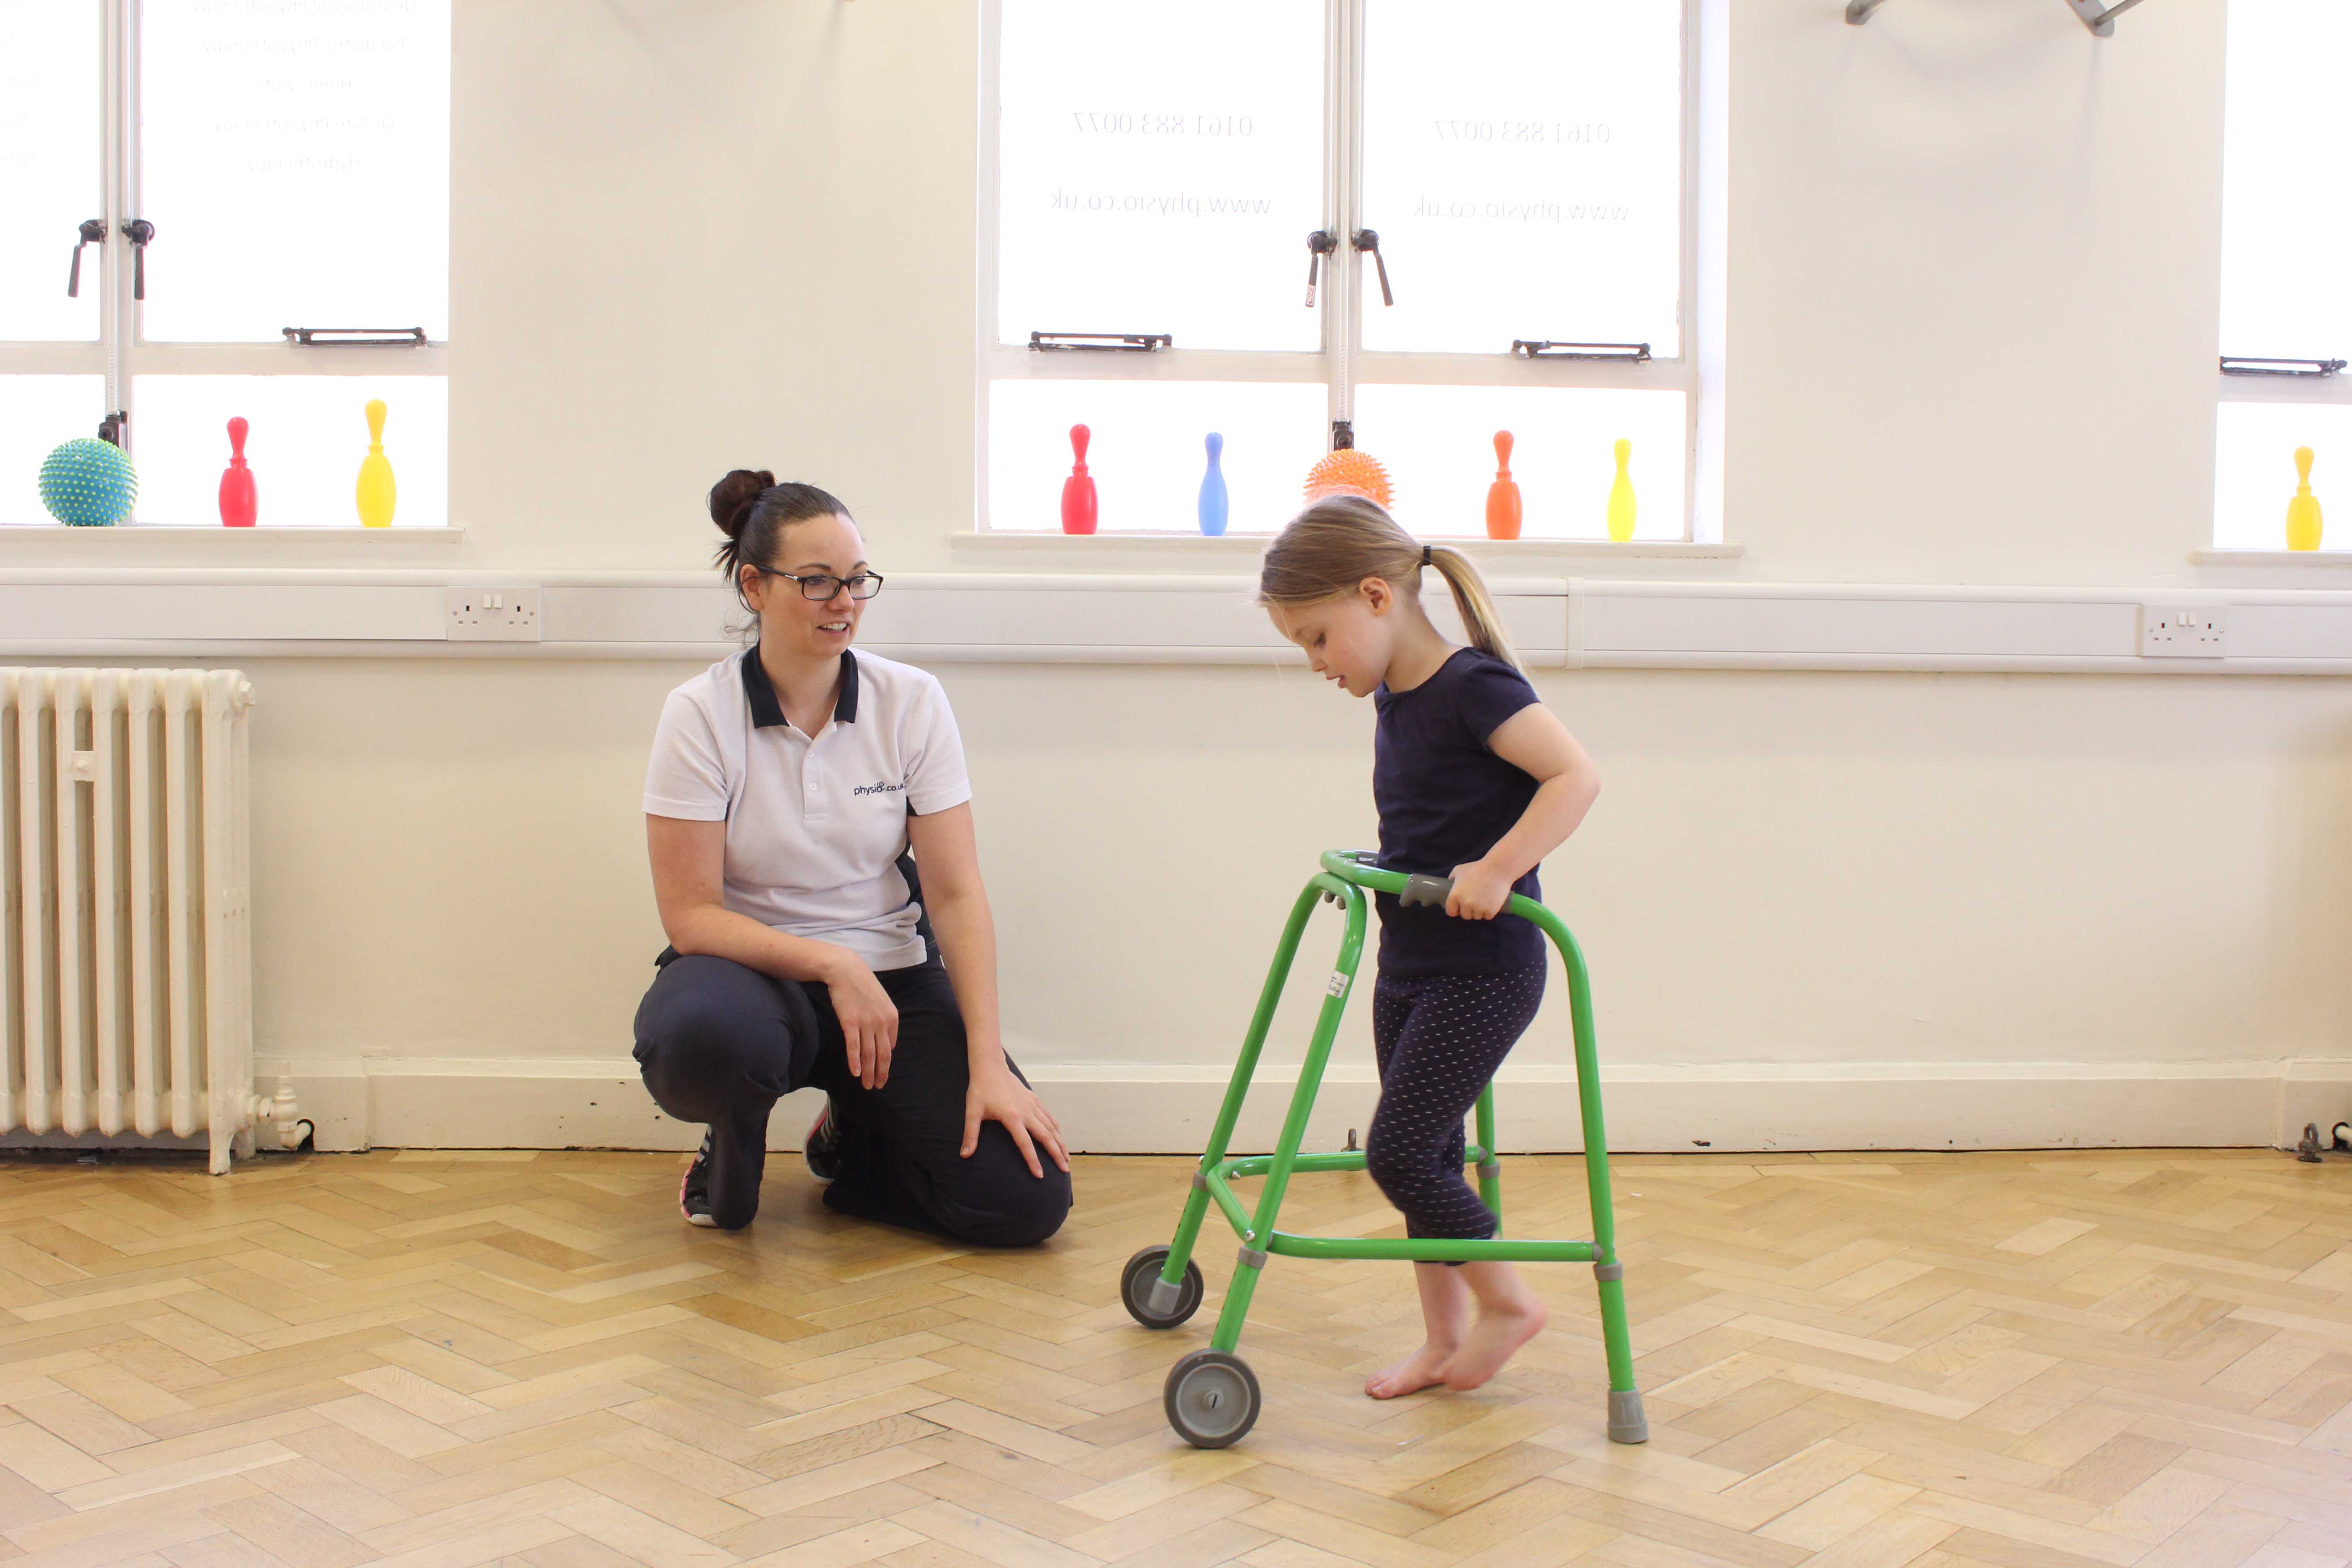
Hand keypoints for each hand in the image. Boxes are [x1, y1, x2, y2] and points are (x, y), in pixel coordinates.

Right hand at [824, 954, 897, 1088]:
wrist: (846, 970)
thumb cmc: (863, 986)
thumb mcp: (882, 1001)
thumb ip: (886, 1022)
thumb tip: (889, 1044)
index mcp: (892, 1017)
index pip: (890, 1046)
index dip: (886, 1062)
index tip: (881, 1071)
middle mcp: (882, 1022)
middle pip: (883, 1055)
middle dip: (881, 1073)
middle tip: (878, 1086)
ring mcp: (866, 1023)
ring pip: (869, 1054)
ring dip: (868, 1073)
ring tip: (867, 1085)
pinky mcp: (850, 1023)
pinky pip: (854, 1047)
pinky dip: (855, 1062)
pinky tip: (855, 1073)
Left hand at [962, 1062, 1070, 1178]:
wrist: (990, 1066)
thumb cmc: (980, 1090)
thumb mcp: (972, 1112)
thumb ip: (970, 1135)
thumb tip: (964, 1155)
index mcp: (1012, 1117)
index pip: (1025, 1144)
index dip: (1033, 1160)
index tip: (1040, 1175)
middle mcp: (1026, 1111)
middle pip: (1046, 1136)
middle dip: (1056, 1154)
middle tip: (1065, 1169)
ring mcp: (1032, 1104)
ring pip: (1051, 1126)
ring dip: (1060, 1142)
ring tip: (1066, 1157)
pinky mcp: (1034, 1099)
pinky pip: (1048, 1116)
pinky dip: (1056, 1128)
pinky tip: (1059, 1137)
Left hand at [1446, 860, 1516, 920]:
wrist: (1497, 868)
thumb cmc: (1477, 867)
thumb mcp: (1459, 870)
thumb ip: (1452, 878)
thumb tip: (1450, 884)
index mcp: (1455, 895)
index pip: (1451, 912)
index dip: (1455, 909)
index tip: (1459, 907)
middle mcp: (1465, 904)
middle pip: (1465, 915)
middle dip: (1469, 910)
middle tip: (1475, 901)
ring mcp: (1478, 908)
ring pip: (1477, 916)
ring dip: (1479, 911)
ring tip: (1484, 900)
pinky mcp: (1491, 911)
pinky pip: (1487, 916)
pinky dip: (1489, 912)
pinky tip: (1490, 902)